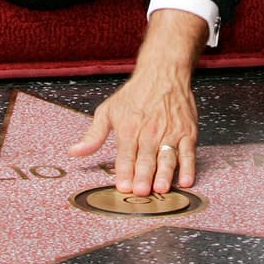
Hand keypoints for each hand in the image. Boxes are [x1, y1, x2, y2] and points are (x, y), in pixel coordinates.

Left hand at [70, 9, 204, 194]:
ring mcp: (170, 133)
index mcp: (129, 128)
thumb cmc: (135, 93)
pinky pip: (189, 153)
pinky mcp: (187, 133)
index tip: (122, 187)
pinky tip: (186, 180)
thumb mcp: (108, 110)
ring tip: (161, 188)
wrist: (163, 72)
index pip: (125, 155)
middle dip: (143, 176)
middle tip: (141, 192)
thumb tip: (74, 152)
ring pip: (167, 157)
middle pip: (146, 159)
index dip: (124, 172)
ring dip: (164, 173)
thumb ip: (93, 135)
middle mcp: (149, 132)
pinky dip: (188, 167)